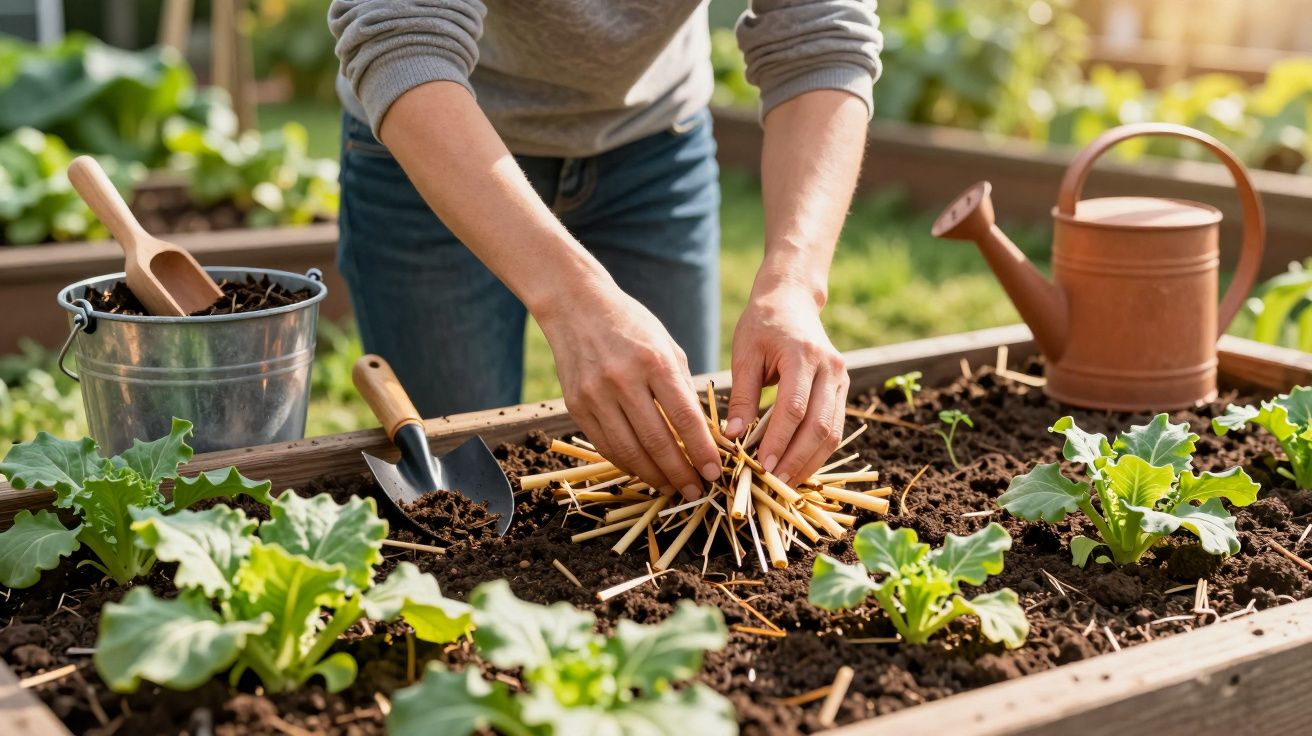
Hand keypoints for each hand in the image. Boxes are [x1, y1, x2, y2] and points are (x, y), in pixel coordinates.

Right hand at [537, 286, 720, 499]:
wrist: (577, 307)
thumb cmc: (631, 325)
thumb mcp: (667, 346)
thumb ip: (683, 388)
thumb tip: (701, 433)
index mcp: (655, 362)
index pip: (685, 418)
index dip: (703, 451)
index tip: (716, 472)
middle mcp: (624, 380)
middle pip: (658, 442)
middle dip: (682, 473)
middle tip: (697, 491)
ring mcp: (596, 394)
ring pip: (629, 451)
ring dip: (655, 477)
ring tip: (673, 488)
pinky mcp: (576, 405)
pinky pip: (606, 446)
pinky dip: (628, 464)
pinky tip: (645, 471)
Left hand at [723, 283, 848, 484]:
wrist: (792, 300)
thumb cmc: (762, 324)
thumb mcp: (745, 354)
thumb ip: (743, 396)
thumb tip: (734, 437)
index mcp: (802, 356)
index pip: (794, 409)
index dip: (779, 441)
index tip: (761, 466)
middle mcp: (830, 368)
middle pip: (820, 426)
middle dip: (797, 460)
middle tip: (774, 484)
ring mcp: (842, 379)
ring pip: (833, 432)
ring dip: (811, 462)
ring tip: (786, 483)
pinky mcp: (843, 388)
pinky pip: (836, 427)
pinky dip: (818, 451)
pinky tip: (799, 467)